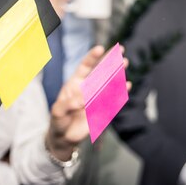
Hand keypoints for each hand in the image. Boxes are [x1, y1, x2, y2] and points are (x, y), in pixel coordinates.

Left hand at [45, 45, 130, 160]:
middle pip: (101, 71)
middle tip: (120, 49)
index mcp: (75, 83)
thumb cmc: (59, 120)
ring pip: (109, 83)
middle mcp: (88, 87)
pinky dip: (120, 93)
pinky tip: (127, 85)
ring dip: (117, 73)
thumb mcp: (57, 111)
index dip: (92, 58)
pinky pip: (113, 100)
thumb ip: (68, 104)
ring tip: (125, 62)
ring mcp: (96, 98)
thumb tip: (82, 100)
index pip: (85, 67)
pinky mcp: (103, 110)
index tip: (100, 48)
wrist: (64, 137)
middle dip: (110, 60)